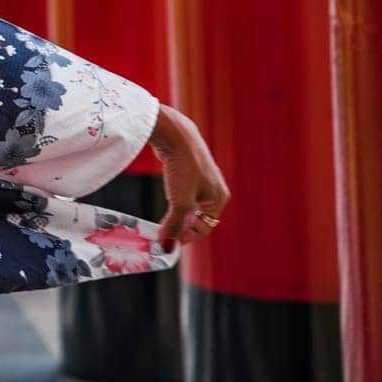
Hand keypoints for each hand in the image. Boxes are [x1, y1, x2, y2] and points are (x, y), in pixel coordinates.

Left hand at [148, 103, 230, 251]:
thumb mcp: (179, 202)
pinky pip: (185, 192)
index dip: (186, 238)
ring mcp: (203, 179)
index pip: (204, 228)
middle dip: (182, 227)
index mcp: (219, 199)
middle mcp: (214, 190)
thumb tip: (166, 245)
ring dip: (177, 215)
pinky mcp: (190, 170)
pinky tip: (166, 201)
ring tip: (163, 222)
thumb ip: (173, 225)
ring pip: (190, 205)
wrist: (176, 135)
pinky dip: (176, 200)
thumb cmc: (183, 168)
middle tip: (164, 236)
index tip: (168, 244)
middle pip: (198, 217)